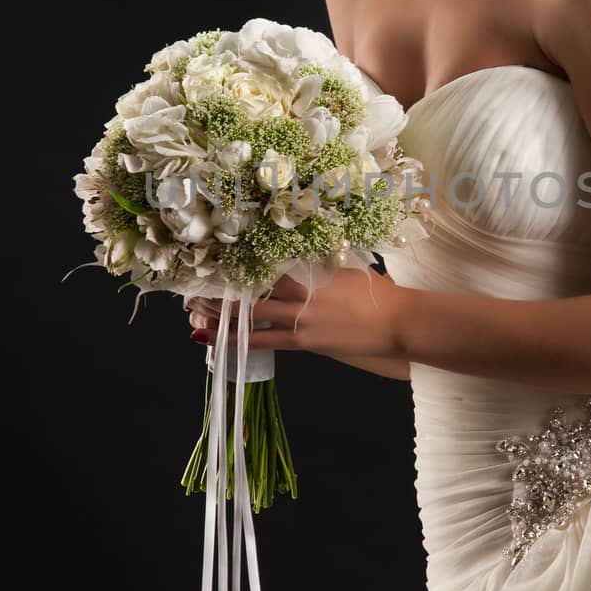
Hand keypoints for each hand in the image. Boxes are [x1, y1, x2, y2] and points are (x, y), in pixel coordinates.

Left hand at [183, 268, 406, 360]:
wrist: (398, 322)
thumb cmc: (377, 291)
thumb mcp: (344, 265)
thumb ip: (317, 261)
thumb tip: (296, 248)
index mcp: (309, 270)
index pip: (263, 263)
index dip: (236, 262)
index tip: (214, 258)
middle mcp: (298, 294)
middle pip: (248, 289)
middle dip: (219, 290)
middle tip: (193, 287)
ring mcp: (298, 320)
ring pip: (249, 316)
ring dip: (219, 315)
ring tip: (194, 312)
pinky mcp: (303, 342)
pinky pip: (262, 341)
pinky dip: (236, 341)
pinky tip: (214, 341)